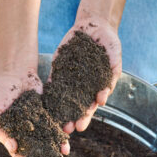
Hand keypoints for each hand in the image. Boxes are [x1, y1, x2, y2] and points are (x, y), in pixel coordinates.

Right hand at [0, 72, 69, 156]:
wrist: (16, 73)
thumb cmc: (1, 92)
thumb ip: (3, 130)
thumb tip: (13, 148)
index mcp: (11, 136)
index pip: (20, 154)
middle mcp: (25, 134)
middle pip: (36, 153)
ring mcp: (37, 126)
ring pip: (48, 144)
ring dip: (54, 154)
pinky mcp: (48, 117)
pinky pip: (55, 130)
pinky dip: (61, 138)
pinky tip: (67, 145)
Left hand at [53, 20, 121, 134]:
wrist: (94, 26)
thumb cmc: (109, 43)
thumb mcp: (114, 56)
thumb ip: (112, 74)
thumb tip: (104, 96)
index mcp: (96, 88)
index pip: (90, 107)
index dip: (85, 117)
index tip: (80, 127)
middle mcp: (82, 88)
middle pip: (74, 107)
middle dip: (69, 118)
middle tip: (65, 130)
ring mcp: (69, 79)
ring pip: (62, 99)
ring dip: (58, 111)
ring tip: (52, 122)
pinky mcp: (59, 70)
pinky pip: (52, 83)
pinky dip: (48, 93)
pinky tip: (42, 102)